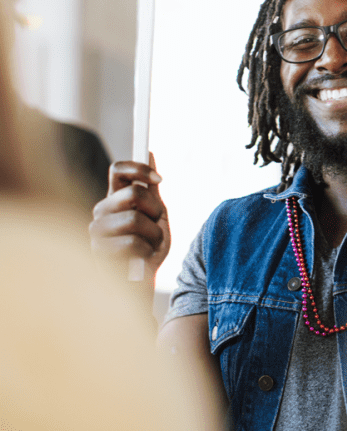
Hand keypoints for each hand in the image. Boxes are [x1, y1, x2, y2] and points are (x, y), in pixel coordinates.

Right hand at [89, 153, 169, 284]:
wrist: (142, 283)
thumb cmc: (148, 248)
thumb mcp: (155, 215)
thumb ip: (151, 189)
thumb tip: (149, 152)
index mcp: (114, 198)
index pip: (118, 169)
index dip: (140, 168)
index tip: (160, 180)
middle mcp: (101, 210)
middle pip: (134, 192)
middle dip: (155, 210)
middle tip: (156, 225)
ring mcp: (97, 231)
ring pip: (135, 219)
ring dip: (153, 235)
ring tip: (149, 246)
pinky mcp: (97, 251)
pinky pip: (132, 243)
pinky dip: (146, 252)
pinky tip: (141, 259)